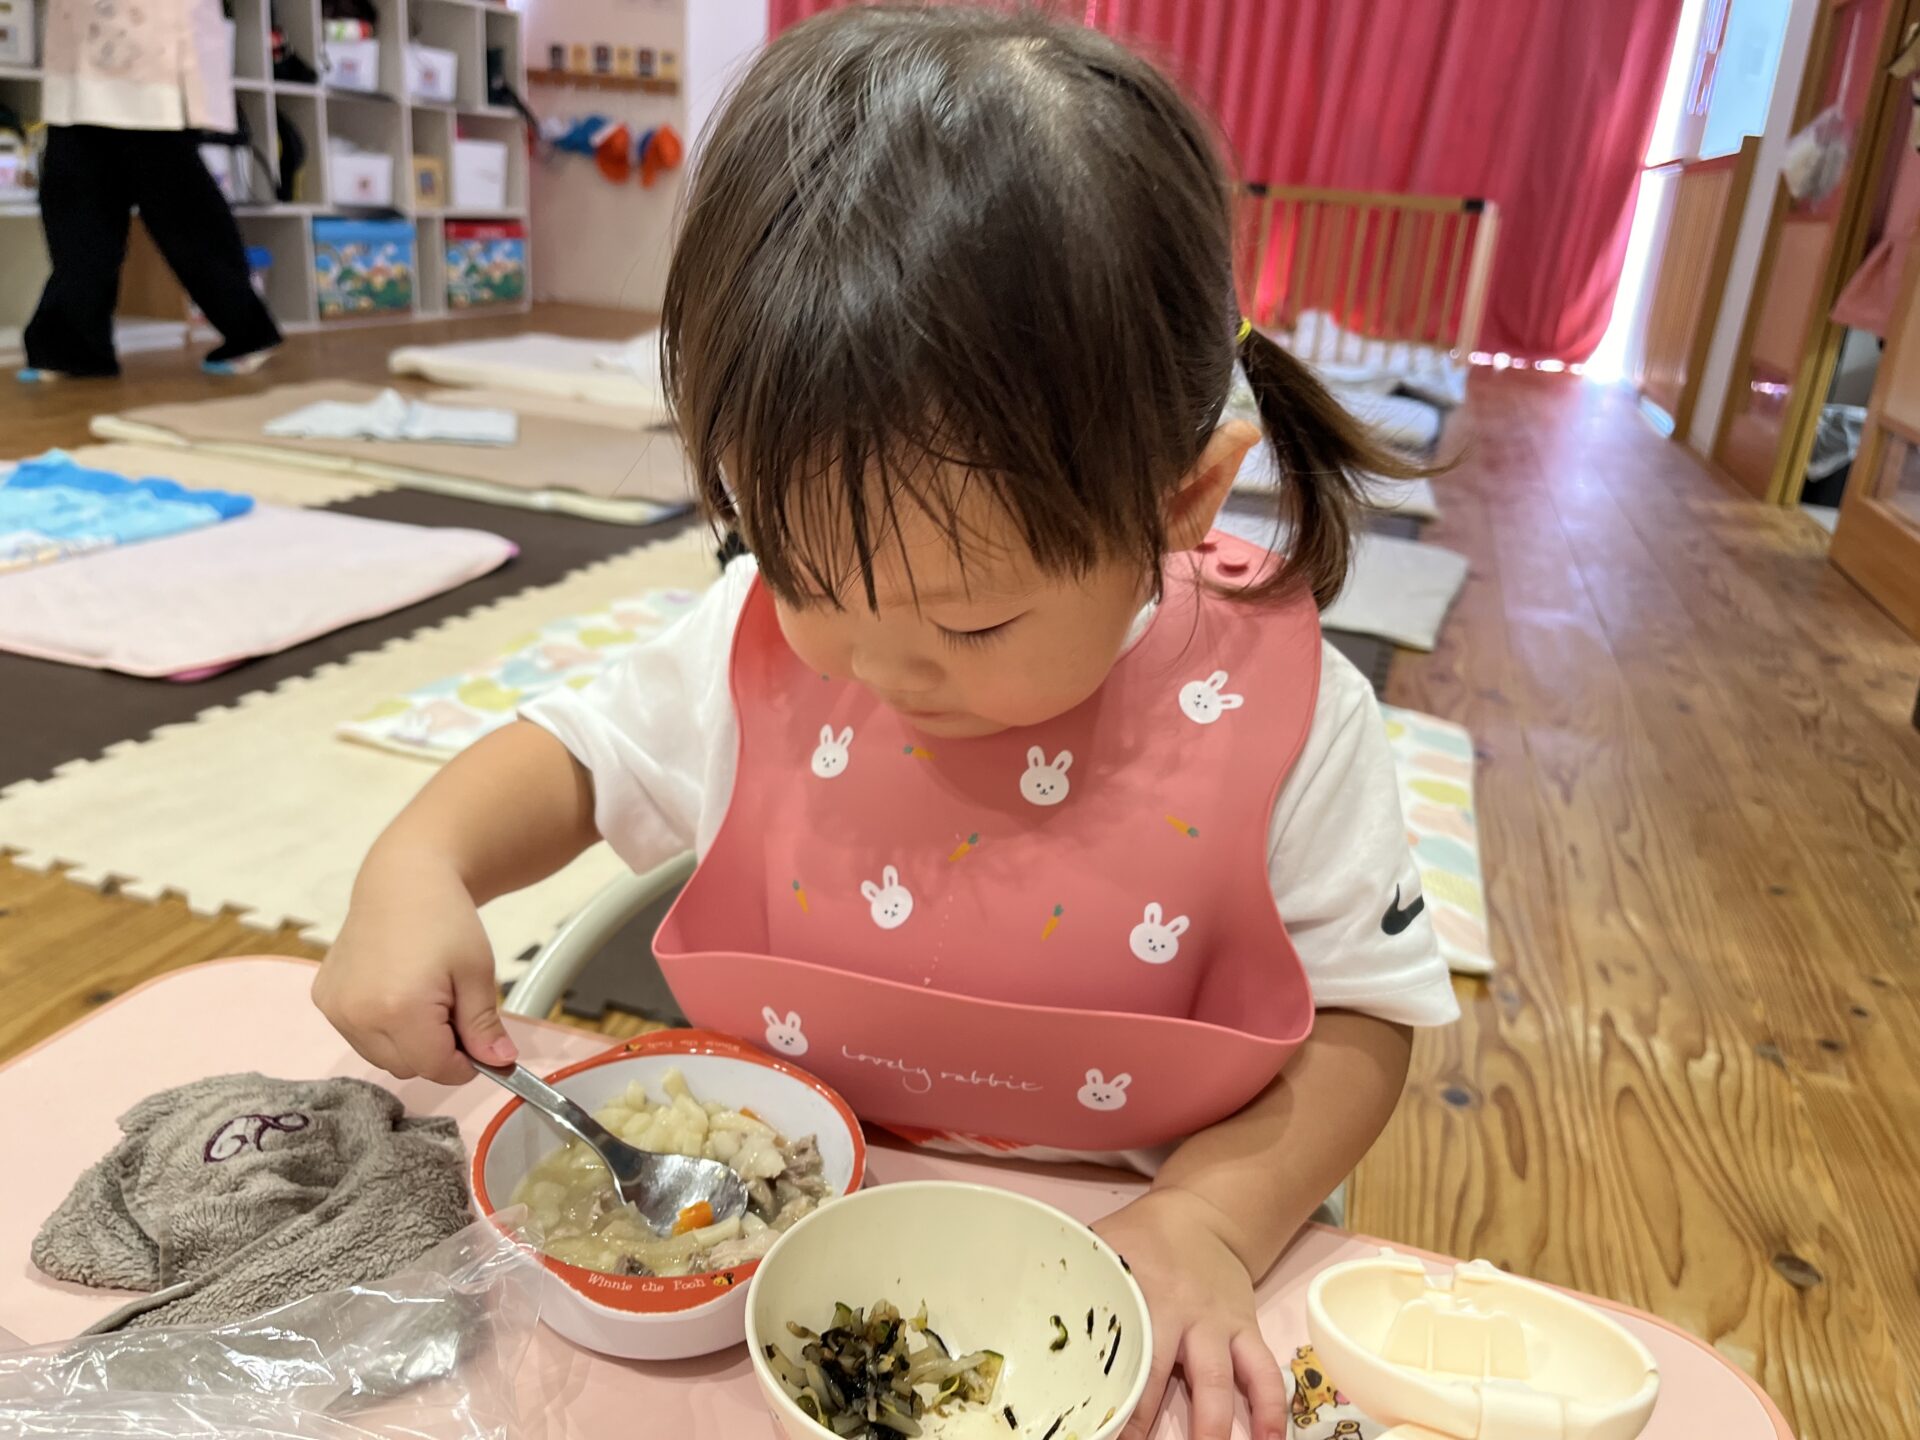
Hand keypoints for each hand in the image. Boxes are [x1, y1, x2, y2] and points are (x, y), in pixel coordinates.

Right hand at [312, 850, 515, 1084]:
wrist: (402, 880)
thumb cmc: (446, 920)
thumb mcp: (477, 972)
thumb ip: (484, 1026)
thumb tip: (501, 1064)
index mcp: (399, 1009)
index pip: (435, 1068)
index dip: (464, 1063)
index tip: (478, 1043)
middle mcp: (357, 1015)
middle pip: (406, 1068)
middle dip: (436, 1051)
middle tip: (452, 1009)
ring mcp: (335, 1009)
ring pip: (381, 1057)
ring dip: (407, 1043)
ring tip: (424, 998)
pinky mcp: (324, 999)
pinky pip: (359, 1036)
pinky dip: (382, 1028)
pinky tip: (395, 991)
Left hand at [1094, 1188, 1287, 1439]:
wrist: (1202, 1214)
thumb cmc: (1140, 1240)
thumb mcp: (1102, 1248)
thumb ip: (1072, 1284)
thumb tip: (1025, 1317)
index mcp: (1138, 1294)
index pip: (1118, 1354)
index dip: (1108, 1399)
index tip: (1097, 1428)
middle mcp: (1180, 1311)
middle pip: (1163, 1373)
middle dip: (1151, 1422)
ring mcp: (1218, 1323)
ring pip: (1220, 1379)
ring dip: (1215, 1425)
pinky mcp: (1246, 1329)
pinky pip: (1264, 1371)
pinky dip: (1272, 1407)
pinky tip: (1272, 1439)